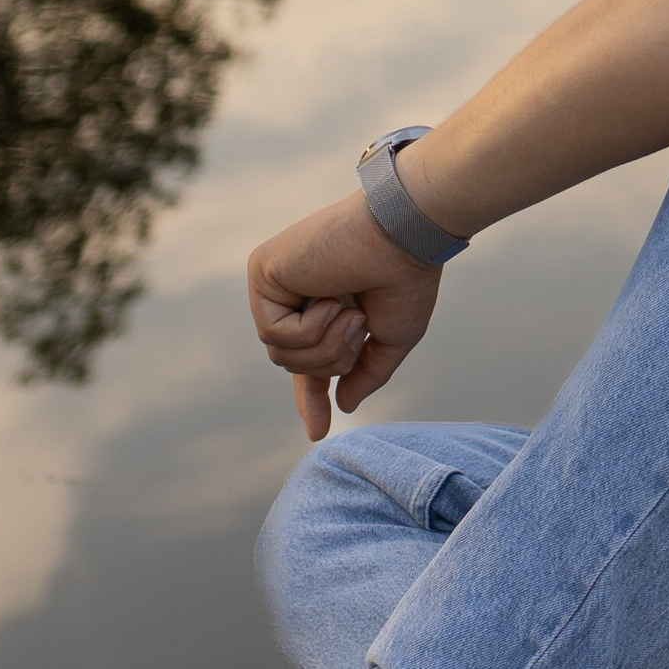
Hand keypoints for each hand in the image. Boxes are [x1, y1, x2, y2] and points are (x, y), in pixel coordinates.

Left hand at [248, 192, 441, 440]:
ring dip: (324, 347)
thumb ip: (365, 372)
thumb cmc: (406, 278)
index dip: (312, 398)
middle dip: (331, 362)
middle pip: (293, 364)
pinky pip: (273, 334)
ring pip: (281, 355)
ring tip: (350, 312)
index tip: (317, 433)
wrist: (404, 236)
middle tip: (358, 327)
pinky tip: (329, 298)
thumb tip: (343, 404)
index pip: (308, 360)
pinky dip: (308, 329)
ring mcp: (277, 283)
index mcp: (326, 307)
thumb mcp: (391, 338)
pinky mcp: (262, 272)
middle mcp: (297, 294)